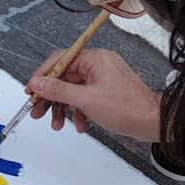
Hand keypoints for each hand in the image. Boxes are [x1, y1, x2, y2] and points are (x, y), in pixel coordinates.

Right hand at [26, 48, 160, 140]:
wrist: (152, 122)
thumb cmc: (127, 108)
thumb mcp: (86, 100)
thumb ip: (59, 90)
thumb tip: (38, 83)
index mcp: (95, 59)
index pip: (60, 60)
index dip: (43, 75)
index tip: (31, 90)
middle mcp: (98, 66)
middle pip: (64, 77)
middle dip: (51, 97)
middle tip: (37, 111)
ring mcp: (102, 79)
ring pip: (73, 91)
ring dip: (63, 108)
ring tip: (57, 124)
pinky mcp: (105, 92)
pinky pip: (84, 99)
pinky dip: (78, 112)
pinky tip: (80, 125)